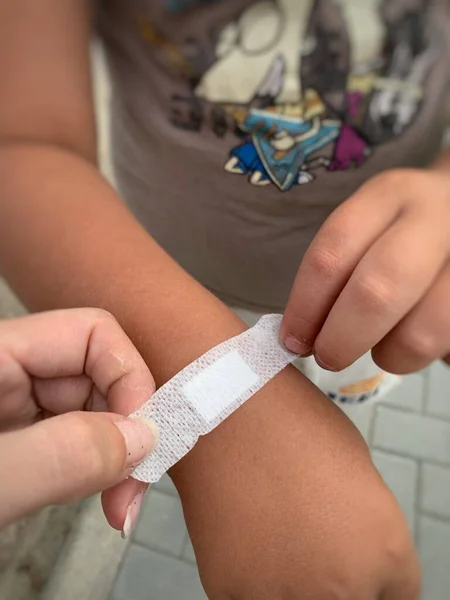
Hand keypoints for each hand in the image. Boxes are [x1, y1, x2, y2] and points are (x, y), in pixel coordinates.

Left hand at [0, 308, 156, 531]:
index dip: (129, 379)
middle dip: (129, 430)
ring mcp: (16, 407)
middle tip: (133, 493)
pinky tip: (102, 497)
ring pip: (95, 410)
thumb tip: (142, 438)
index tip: (141, 444)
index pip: (92, 333)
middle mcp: (12, 371)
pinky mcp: (22, 440)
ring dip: (119, 455)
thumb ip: (58, 454)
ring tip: (119, 504)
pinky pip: (77, 439)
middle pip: (99, 374)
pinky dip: (99, 469)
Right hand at [172, 368, 419, 599]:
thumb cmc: (296, 424)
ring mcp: (286, 598)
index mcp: (385, 551)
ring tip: (271, 533)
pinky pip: (251, 598)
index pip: (396, 596)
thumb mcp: (359, 470)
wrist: (230, 412)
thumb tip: (350, 549)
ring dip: (289, 583)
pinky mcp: (232, 594)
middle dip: (335, 576)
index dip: (373, 572)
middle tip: (306, 536)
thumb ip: (365, 526)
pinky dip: (249, 577)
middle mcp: (343, 589)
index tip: (349, 552)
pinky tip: (243, 536)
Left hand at [281, 167, 449, 373]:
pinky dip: (417, 355)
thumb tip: (300, 335)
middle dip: (342, 338)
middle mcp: (434, 218)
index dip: (305, 306)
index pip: (334, 251)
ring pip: (420, 332)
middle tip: (327, 356)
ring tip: (381, 348)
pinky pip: (442, 343)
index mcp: (389, 195)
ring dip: (388, 354)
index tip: (291, 339)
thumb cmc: (402, 230)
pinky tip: (409, 339)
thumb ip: (338, 268)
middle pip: (378, 290)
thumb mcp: (370, 227)